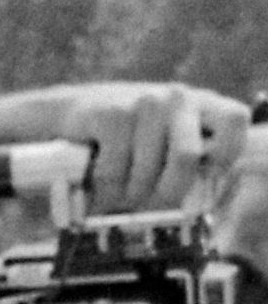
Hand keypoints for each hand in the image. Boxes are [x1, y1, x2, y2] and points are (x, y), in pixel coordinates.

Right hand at [0, 83, 250, 217]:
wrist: (70, 115)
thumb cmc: (124, 141)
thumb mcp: (164, 142)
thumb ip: (189, 163)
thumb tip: (200, 203)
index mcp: (200, 104)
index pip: (234, 120)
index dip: (225, 154)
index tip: (204, 175)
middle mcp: (177, 97)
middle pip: (187, 157)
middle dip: (165, 193)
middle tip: (150, 206)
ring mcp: (144, 102)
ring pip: (147, 169)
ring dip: (129, 194)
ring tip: (119, 196)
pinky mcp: (110, 113)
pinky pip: (114, 168)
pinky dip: (105, 187)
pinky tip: (99, 186)